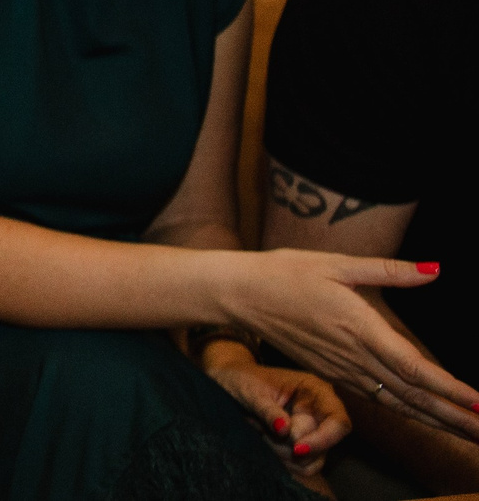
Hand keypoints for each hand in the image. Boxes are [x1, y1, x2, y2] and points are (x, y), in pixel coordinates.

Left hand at [201, 346, 349, 475]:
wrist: (228, 383)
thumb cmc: (241, 379)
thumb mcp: (251, 391)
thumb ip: (268, 411)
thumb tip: (286, 431)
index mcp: (315, 391)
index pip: (338, 422)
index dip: (323, 440)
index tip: (296, 449)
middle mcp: (319, 412)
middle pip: (323, 446)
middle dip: (289, 445)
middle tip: (260, 429)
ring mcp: (311, 431)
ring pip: (311, 460)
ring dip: (282, 452)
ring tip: (259, 431)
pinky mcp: (300, 445)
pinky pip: (301, 466)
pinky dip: (281, 460)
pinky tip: (263, 440)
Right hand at [226, 251, 478, 439]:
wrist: (239, 294)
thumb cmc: (286, 272)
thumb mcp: (337, 263)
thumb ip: (390, 270)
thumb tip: (436, 269)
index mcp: (359, 328)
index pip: (414, 368)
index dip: (450, 389)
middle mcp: (354, 356)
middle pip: (413, 396)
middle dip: (454, 418)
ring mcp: (343, 369)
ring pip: (399, 403)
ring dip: (437, 420)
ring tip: (469, 432)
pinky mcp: (334, 372)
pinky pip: (379, 399)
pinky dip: (410, 412)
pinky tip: (427, 416)